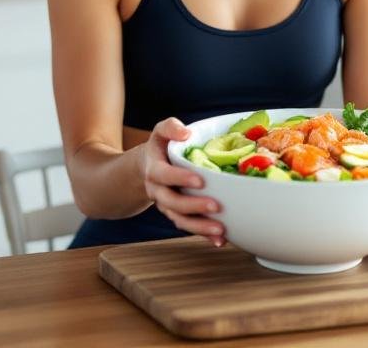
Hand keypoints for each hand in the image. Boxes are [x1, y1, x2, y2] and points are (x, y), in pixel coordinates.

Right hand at [140, 117, 226, 246]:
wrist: (147, 168)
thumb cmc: (160, 148)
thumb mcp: (160, 132)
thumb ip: (170, 128)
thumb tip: (186, 133)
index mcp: (154, 170)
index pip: (164, 175)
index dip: (180, 178)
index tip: (199, 180)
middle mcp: (158, 191)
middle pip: (172, 202)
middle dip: (194, 206)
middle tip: (216, 206)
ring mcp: (167, 206)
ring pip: (180, 220)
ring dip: (200, 227)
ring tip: (220, 230)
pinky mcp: (177, 215)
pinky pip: (189, 227)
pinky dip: (203, 235)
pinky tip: (220, 240)